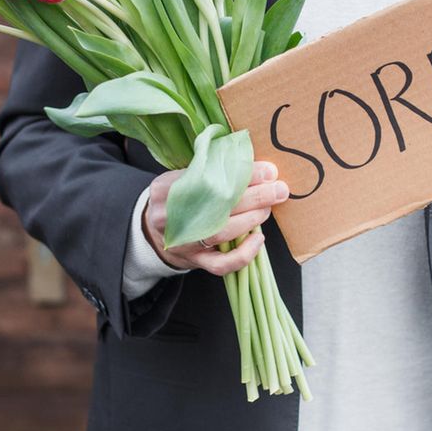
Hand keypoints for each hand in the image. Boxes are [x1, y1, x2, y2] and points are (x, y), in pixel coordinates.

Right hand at [141, 161, 289, 275]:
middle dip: (255, 195)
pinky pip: (221, 264)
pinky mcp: (193, 261)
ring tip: (268, 208)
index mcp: (166, 188)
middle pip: (217, 204)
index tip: (268, 170)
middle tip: (278, 189)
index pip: (208, 177)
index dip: (241, 173)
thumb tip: (255, 166)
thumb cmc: (177, 199)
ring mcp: (182, 241)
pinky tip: (259, 239)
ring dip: (252, 219)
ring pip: (221, 232)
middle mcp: (170, 215)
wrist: (152, 232)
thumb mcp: (181, 177)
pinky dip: (244, 254)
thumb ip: (209, 169)